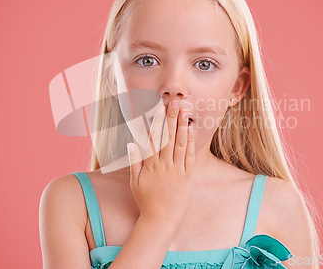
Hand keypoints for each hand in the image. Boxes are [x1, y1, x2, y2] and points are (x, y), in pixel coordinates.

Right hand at [126, 99, 195, 224]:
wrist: (161, 219)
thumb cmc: (146, 200)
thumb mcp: (135, 182)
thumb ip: (134, 161)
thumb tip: (132, 143)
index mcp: (150, 165)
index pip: (154, 138)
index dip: (157, 122)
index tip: (160, 108)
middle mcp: (164, 165)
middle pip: (168, 136)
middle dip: (172, 118)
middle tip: (175, 102)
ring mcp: (177, 170)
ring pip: (179, 143)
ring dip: (182, 125)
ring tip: (185, 111)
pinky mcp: (188, 176)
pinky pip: (189, 156)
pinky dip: (190, 142)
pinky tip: (191, 129)